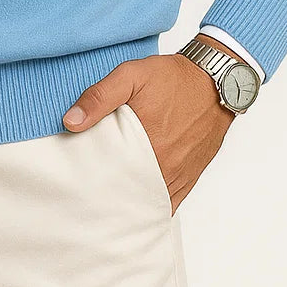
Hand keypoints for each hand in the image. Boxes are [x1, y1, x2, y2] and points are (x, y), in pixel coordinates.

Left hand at [61, 52, 236, 213]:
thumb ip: (99, 97)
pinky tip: (136, 211)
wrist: (215, 81)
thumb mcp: (131, 76)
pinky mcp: (189, 177)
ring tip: (106, 206)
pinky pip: (169, 203)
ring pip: (148, 202)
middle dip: (108, 198)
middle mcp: (166, 166)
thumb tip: (71, 122)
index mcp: (147, 145)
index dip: (92, 185)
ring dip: (129, 204)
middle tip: (87, 199)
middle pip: (128, 194)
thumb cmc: (173, 78)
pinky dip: (152, 208)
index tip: (77, 187)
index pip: (110, 178)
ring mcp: (179, 175)